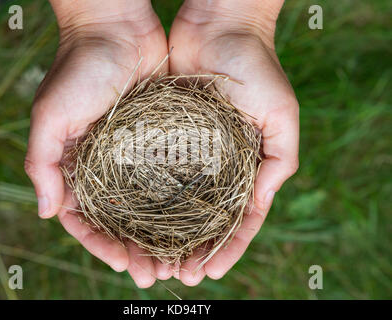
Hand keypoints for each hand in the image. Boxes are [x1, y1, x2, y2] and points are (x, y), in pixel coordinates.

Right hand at [25, 0, 167, 287]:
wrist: (117, 27)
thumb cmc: (80, 67)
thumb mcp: (50, 114)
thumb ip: (42, 163)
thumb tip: (46, 212)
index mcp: (76, 164)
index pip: (85, 218)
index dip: (101, 245)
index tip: (123, 263)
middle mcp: (105, 165)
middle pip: (119, 219)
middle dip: (135, 249)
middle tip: (155, 274)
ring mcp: (133, 155)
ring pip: (147, 205)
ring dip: (159, 234)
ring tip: (178, 260)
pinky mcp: (160, 139)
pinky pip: (168, 177)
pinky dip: (178, 202)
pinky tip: (194, 222)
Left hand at [167, 0, 298, 284]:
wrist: (218, 25)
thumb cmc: (256, 67)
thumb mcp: (282, 115)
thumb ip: (280, 161)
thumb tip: (261, 203)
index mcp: (245, 165)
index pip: (237, 219)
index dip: (226, 248)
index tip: (209, 272)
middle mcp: (214, 164)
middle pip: (202, 218)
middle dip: (191, 249)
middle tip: (176, 275)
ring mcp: (187, 152)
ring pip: (173, 202)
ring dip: (163, 233)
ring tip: (151, 260)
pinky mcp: (160, 135)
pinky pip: (150, 171)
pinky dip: (143, 198)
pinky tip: (131, 221)